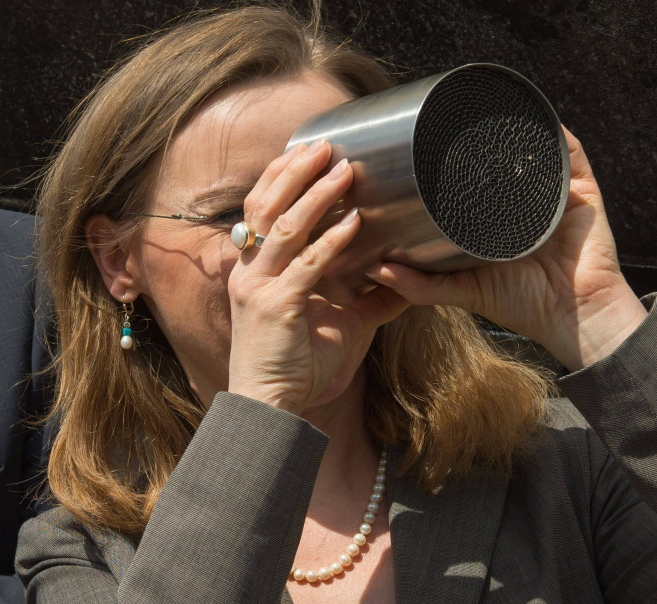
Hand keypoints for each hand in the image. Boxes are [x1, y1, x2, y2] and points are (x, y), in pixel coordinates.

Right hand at [226, 141, 408, 412]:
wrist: (272, 404)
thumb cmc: (299, 366)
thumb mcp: (339, 324)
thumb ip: (370, 298)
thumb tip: (406, 279)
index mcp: (254, 269)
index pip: (260, 210)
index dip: (278, 178)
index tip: (302, 150)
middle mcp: (250, 271)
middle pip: (267, 206)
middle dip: (295, 172)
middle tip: (324, 146)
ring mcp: (260, 287)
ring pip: (286, 226)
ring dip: (316, 195)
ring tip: (342, 170)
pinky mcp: (276, 306)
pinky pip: (307, 265)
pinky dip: (331, 242)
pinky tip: (355, 223)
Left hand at [365, 128, 646, 370]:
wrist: (574, 316)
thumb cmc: (522, 307)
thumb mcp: (464, 292)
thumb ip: (421, 285)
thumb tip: (376, 269)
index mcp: (495, 218)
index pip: (472, 180)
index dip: (449, 160)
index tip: (417, 143)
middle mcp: (523, 199)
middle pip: (501, 158)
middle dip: (479, 136)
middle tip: (447, 116)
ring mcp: (553, 192)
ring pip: (532, 147)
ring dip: (512, 125)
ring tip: (485, 107)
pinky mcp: (581, 190)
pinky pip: (570, 150)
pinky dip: (552, 130)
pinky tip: (531, 114)